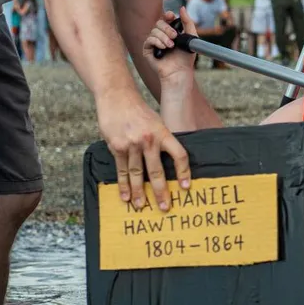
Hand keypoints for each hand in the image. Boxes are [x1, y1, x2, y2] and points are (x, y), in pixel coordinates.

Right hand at [95, 86, 191, 210]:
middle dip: (161, 191)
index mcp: (163, 133)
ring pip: (137, 174)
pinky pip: (122, 170)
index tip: (186, 187)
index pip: (179, 155)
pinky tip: (125, 197)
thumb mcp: (157, 123)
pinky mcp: (117, 147)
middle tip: (165, 207)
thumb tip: (170, 162)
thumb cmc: (140, 112)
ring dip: (139, 193)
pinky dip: (123, 185)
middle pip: (157, 171)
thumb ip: (163, 141)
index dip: (184, 172)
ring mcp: (132, 144)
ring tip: (142, 206)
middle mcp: (149, 140)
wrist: (117, 97)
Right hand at [142, 8, 196, 84]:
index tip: (171, 16)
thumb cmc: (186, 58)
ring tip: (171, 46)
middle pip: (159, 23)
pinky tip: (164, 48)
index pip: (165, 18)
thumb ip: (187, 22)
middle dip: (167, 28)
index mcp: (170, 32)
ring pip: (154, 30)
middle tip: (175, 37)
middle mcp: (161, 36)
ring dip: (164, 37)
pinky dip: (157, 42)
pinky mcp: (147, 50)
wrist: (180, 72)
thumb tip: (182, 8)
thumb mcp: (191, 37)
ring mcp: (153, 43)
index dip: (167, 15)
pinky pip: (149, 39)